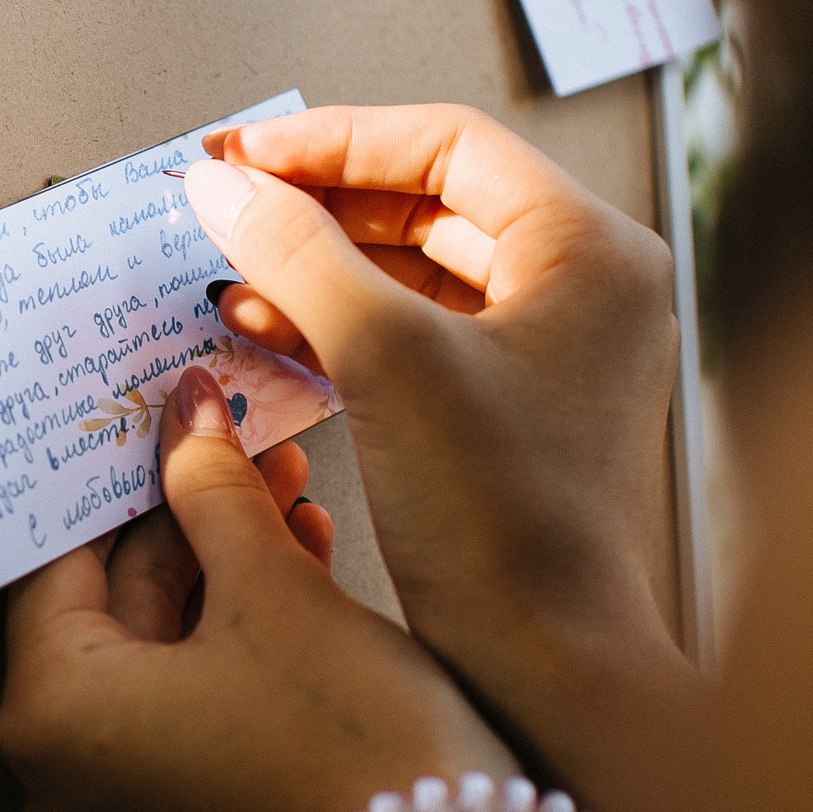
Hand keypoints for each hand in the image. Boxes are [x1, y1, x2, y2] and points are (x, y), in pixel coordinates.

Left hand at [0, 368, 546, 811]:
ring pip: (155, 661)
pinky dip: (229, 648)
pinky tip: (298, 568)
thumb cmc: (345, 738)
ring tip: (290, 495)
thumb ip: (210, 488)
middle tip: (242, 447)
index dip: (111, 483)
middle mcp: (57, 782)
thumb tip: (185, 412)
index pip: (52, 565)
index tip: (149, 423)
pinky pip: (182, 715)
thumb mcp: (272, 588)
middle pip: (108, 614)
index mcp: (48, 718)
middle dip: (186, 524)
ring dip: (221, 576)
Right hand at [182, 105, 695, 811]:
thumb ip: (296, 253)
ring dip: (319, 273)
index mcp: (589, 250)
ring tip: (229, 282)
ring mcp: (554, 353)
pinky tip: (266, 340)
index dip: (333, 143)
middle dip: (318, 209)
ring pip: (417, 275)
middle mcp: (586, 289)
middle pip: (429, 204)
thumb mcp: (385, 361)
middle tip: (227, 209)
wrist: (550, 668)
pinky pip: (418, 340)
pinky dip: (343, 333)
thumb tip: (223, 184)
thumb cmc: (507, 524)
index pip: (448, 145)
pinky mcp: (515, 412)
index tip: (244, 157)